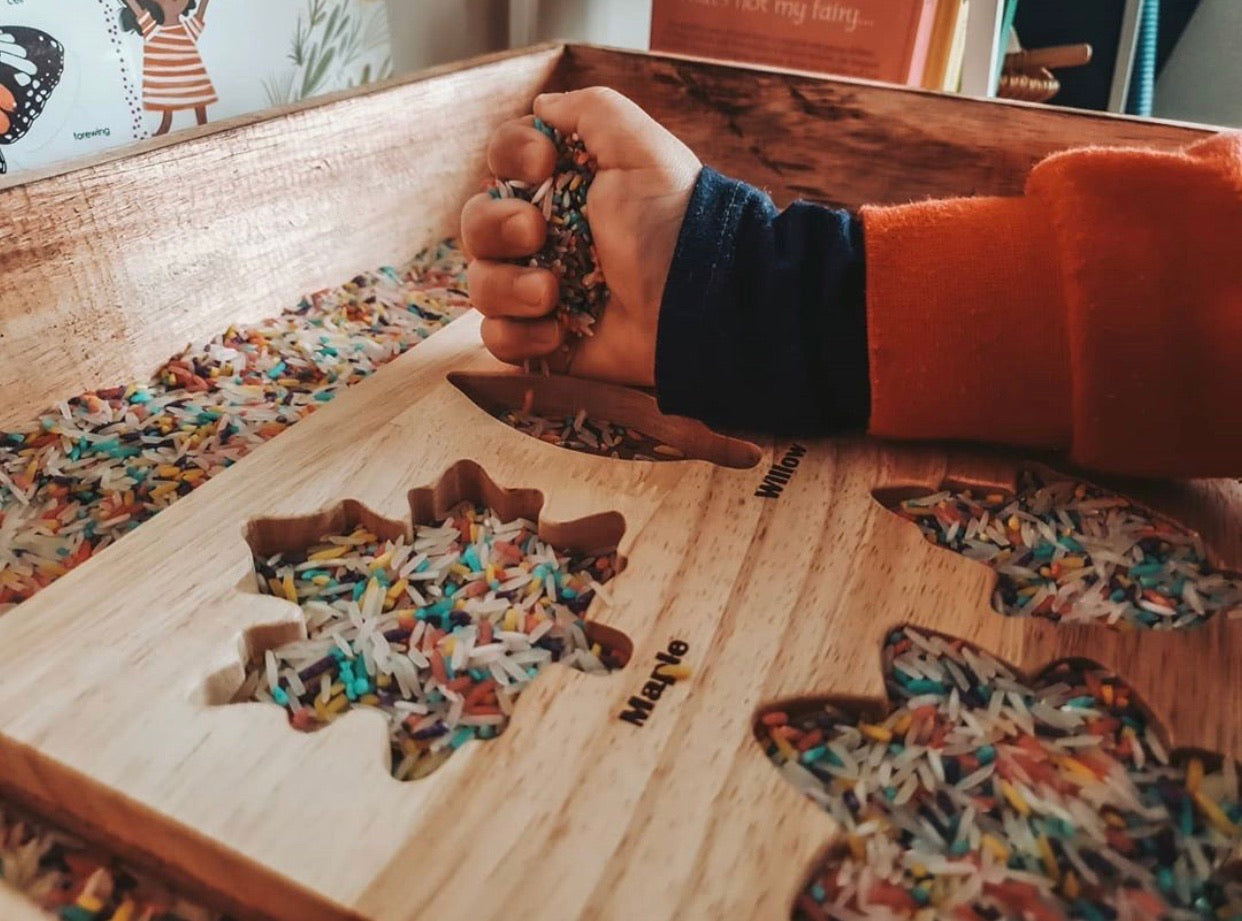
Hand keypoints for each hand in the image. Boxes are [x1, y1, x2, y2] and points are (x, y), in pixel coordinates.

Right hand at [462, 87, 700, 386]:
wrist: (698, 300)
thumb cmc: (671, 219)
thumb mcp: (638, 147)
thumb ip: (589, 111)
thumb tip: (542, 106)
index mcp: (564, 187)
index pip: (501, 161)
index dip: (509, 157)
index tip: (543, 165)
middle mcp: (546, 236)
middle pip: (477, 223)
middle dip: (496, 224)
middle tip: (536, 233)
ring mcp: (541, 291)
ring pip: (480, 284)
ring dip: (508, 286)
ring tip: (551, 294)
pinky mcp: (546, 341)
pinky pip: (498, 339)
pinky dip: (520, 336)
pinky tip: (558, 333)